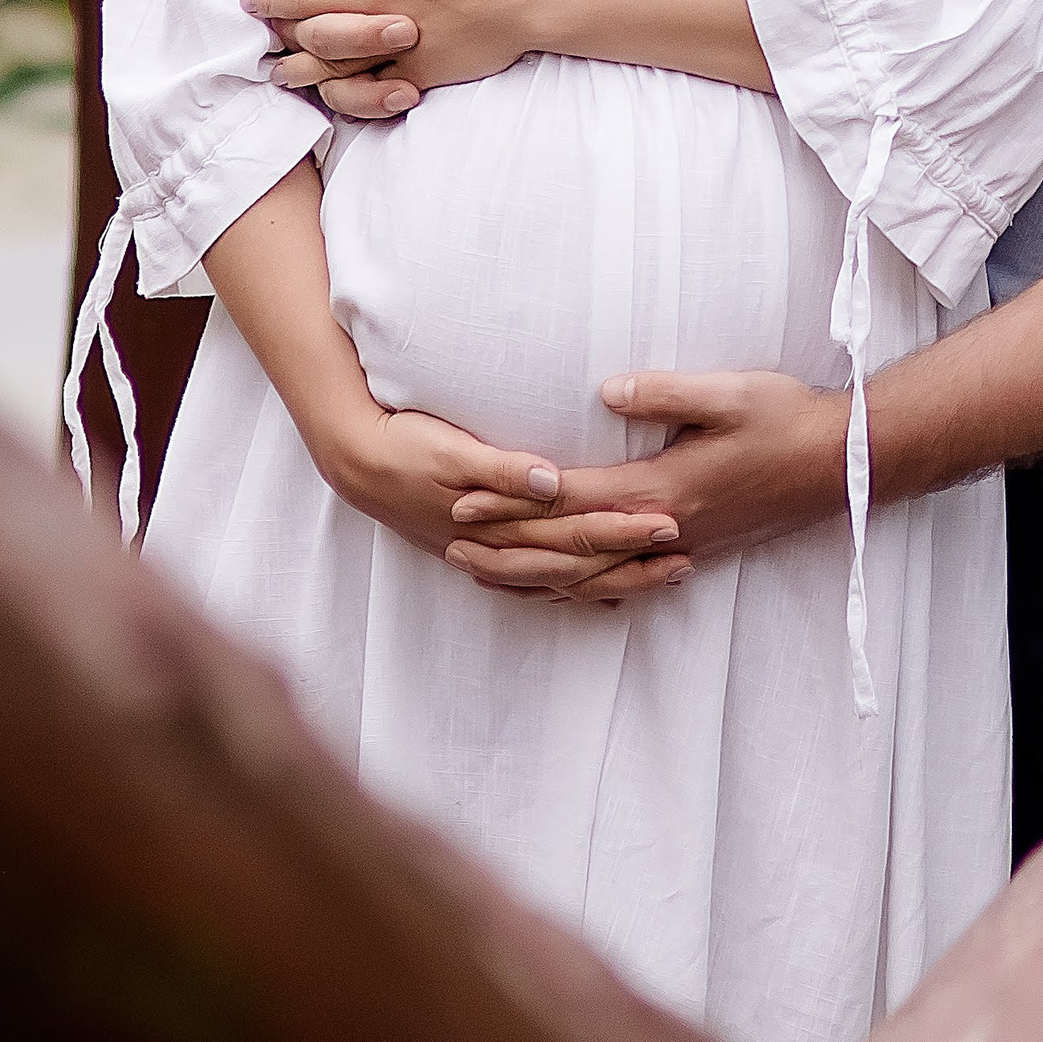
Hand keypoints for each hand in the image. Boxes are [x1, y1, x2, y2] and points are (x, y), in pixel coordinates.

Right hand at [315, 395, 692, 600]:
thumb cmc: (407, 446)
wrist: (356, 464)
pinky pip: (538, 583)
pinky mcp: (485, 552)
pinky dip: (572, 590)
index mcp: (502, 520)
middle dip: (633, 562)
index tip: (670, 523)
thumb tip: (554, 481)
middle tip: (686, 555)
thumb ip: (504, 467)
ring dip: (614, 580)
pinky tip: (602, 595)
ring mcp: (494, 556)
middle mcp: (503, 547)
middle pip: (580, 563)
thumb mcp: (452, 449)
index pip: (576, 532)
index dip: (624, 530)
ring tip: (664, 576)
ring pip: (565, 581)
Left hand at [445, 371, 848, 589]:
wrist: (841, 464)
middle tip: (449, 538)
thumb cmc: (786, 418)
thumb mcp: (729, 392)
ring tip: (482, 569)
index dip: (513, 498)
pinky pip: (619, 582)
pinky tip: (557, 586)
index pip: (570, 499)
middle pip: (568, 547)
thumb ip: (665, 393)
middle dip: (505, 543)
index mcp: (662, 490)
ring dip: (531, 573)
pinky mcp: (692, 551)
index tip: (463, 493)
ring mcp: (677, 548)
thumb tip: (605, 391)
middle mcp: (662, 529)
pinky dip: (577, 587)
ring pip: (589, 575)